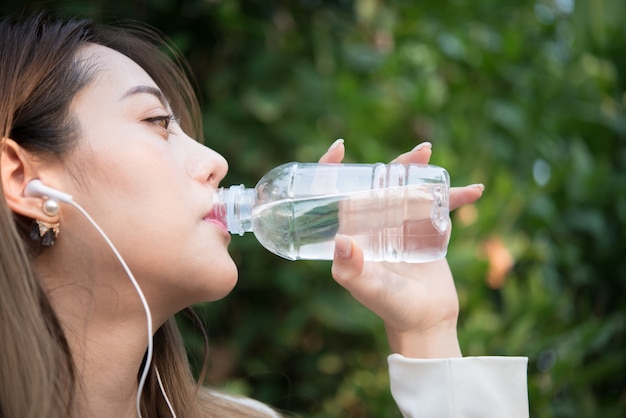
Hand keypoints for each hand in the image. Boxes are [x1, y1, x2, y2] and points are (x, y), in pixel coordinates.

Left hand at [318, 140, 483, 357]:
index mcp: (353, 231)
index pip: (335, 195)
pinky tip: (474, 191)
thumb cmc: (392, 307)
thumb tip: (342, 240)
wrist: (426, 322)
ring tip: (430, 156)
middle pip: (378, 184)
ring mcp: (400, 225)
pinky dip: (455, 197)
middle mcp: (373, 224)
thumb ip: (352, 271)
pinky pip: (439, 206)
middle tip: (415, 154)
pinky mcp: (425, 230)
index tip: (340, 148)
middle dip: (393, 164)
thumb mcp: (369, 289)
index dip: (332, 170)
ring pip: (408, 188)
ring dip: (421, 170)